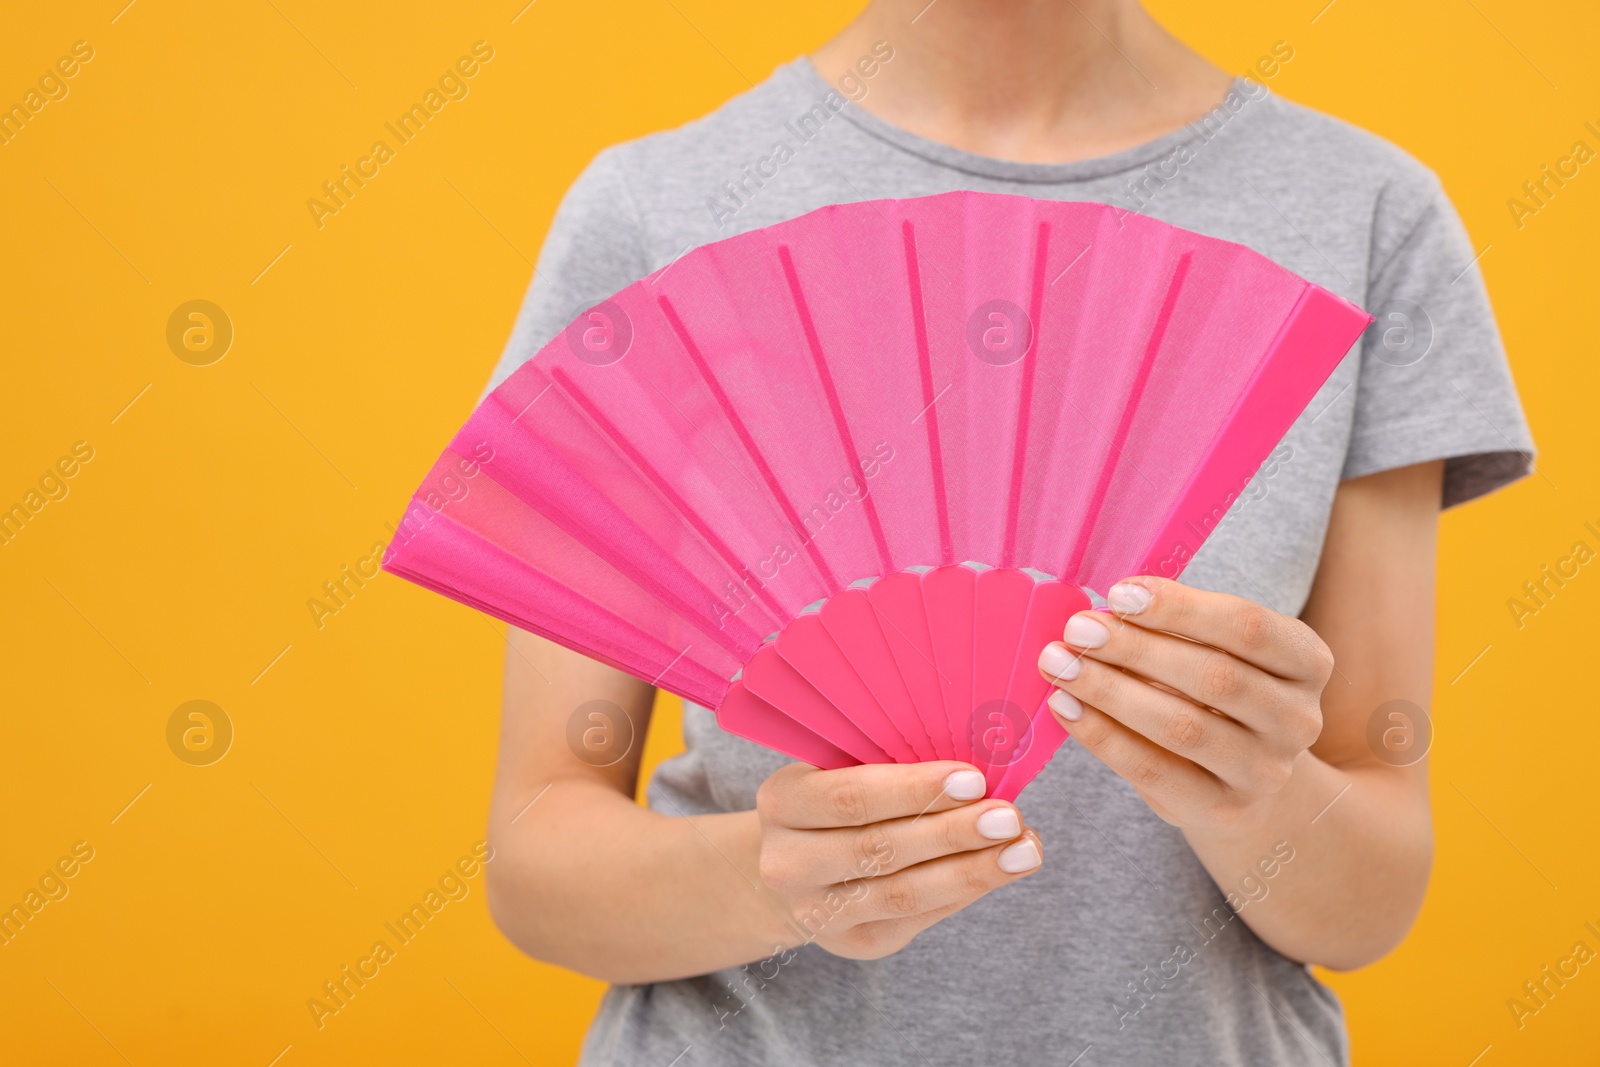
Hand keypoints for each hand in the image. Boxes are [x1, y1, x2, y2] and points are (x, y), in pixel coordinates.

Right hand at [754, 761, 1042, 958]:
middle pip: (880, 849)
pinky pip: (917, 917)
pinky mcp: (855, 942)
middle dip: (953, 833)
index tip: (974, 779)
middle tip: (1009, 817)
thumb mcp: (840, 768)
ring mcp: (818, 911)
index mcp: (782, 802)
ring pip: (903, 893)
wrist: (797, 867)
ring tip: (1022, 850)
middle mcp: (788, 863)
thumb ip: (890, 764)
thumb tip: (977, 770)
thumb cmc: (835, 800)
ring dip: (972, 870)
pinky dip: (964, 891)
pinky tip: (1000, 870)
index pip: (852, 797)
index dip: (915, 790)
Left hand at [1037, 575, 1333, 830]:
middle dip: (1136, 648)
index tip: (1118, 593)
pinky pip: (1153, 771)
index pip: (1248, 627)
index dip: (1181, 608)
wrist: (1244, 780)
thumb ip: (1176, 629)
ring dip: (1111, 691)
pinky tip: (1066, 707)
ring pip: (1183, 726)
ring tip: (1061, 664)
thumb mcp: (1220, 651)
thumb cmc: (1218, 694)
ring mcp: (1266, 772)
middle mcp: (1298, 719)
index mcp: (1307, 662)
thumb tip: (1102, 612)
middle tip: (1078, 628)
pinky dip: (1102, 736)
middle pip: (1214, 676)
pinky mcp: (1223, 810)